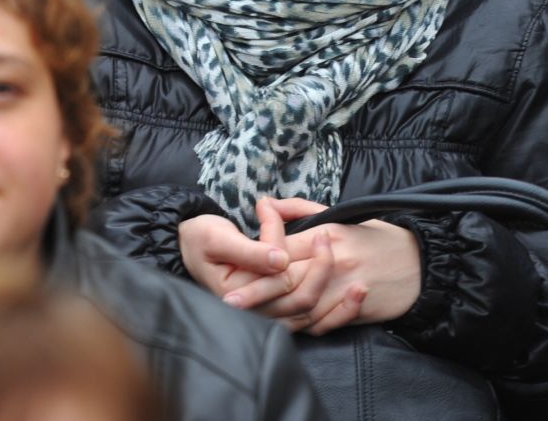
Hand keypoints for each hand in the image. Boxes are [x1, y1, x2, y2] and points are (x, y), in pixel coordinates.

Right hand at [204, 198, 356, 332]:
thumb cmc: (201, 238)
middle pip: (302, 298)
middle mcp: (255, 312)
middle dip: (322, 267)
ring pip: (312, 315)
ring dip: (339, 298)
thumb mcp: (217, 236)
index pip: (281, 278)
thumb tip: (280, 258)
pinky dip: (338, 314)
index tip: (304, 225)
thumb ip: (248, 250)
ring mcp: (269, 317)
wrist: (189, 247)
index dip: (298, 252)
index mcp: (238, 293)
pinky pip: (313, 323)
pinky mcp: (280, 315)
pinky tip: (357, 297)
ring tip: (357, 271)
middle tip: (328, 236)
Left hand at [239, 197, 423, 333]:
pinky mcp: (353, 310)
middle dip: (256, 291)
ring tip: (245, 317)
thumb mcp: (339, 215)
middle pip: (287, 279)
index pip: (283, 247)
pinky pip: (322, 322)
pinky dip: (300, 325)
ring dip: (271, 313)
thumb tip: (264, 205)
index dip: (258, 256)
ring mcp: (343, 289)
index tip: (234, 262)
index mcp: (327, 235)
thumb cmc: (376, 236)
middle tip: (228, 300)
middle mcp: (334, 263)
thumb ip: (300, 211)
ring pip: (300, 305)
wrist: (420, 262)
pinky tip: (279, 325)